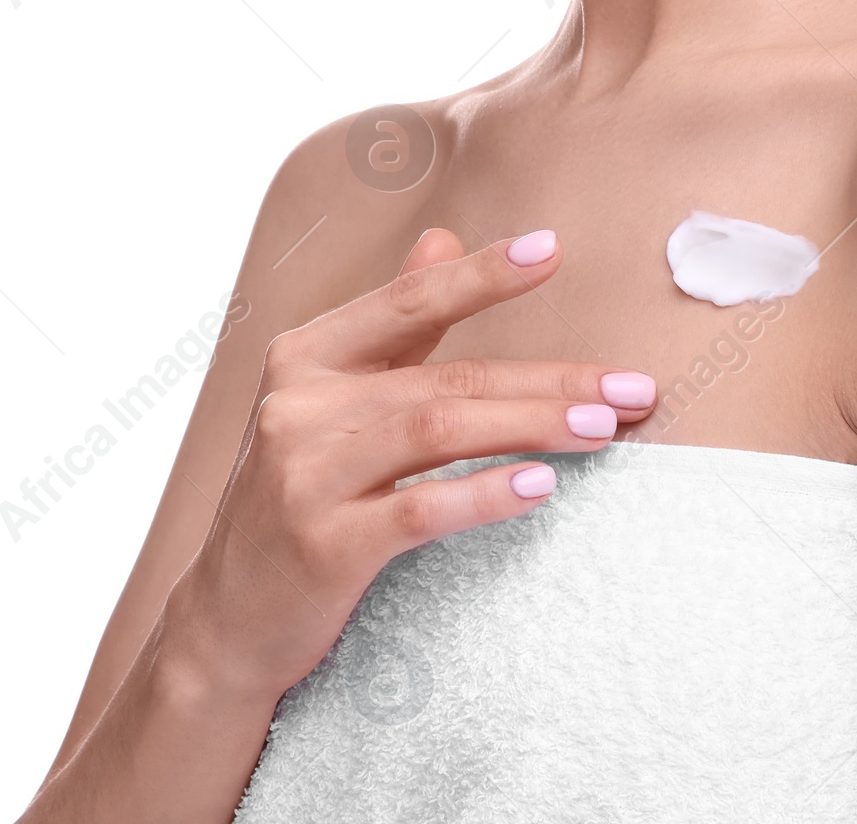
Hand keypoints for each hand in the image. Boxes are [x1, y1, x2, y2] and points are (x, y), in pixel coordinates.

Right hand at [164, 227, 654, 702]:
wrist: (225, 620)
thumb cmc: (298, 493)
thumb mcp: (329, 397)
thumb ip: (391, 325)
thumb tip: (442, 236)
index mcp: (306, 355)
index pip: (410, 300)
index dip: (482, 274)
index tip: (552, 249)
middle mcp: (299, 404)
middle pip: (447, 376)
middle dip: (548, 377)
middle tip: (630, 384)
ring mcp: (305, 475)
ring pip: (439, 431)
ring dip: (533, 425)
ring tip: (605, 426)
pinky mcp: (323, 545)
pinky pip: (419, 509)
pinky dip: (485, 493)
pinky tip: (539, 486)